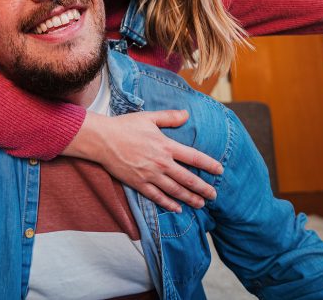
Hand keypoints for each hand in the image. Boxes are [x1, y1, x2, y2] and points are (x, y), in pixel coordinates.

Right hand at [64, 110, 222, 211]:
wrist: (103, 140)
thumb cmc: (125, 126)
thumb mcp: (149, 117)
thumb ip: (169, 117)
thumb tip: (187, 114)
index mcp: (166, 146)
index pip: (194, 157)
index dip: (209, 164)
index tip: (220, 170)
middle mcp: (161, 163)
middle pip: (188, 179)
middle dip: (203, 188)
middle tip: (214, 195)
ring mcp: (150, 175)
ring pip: (175, 191)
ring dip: (190, 198)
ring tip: (201, 204)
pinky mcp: (139, 184)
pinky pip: (157, 197)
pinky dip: (169, 204)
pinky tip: (177, 208)